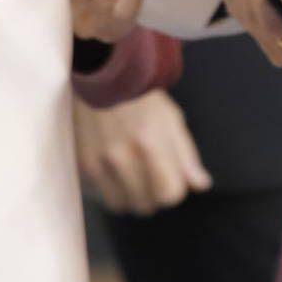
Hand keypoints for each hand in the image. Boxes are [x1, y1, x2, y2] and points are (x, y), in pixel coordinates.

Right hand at [72, 90, 210, 215]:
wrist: (97, 76)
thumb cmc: (139, 97)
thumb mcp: (170, 118)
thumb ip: (186, 155)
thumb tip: (201, 185)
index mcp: (149, 143)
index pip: (169, 195)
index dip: (173, 188)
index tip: (169, 175)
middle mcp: (121, 156)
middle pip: (145, 205)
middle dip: (152, 194)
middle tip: (149, 173)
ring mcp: (96, 162)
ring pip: (120, 205)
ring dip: (128, 195)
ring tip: (130, 173)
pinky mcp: (80, 164)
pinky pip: (98, 195)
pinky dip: (107, 189)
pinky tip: (112, 169)